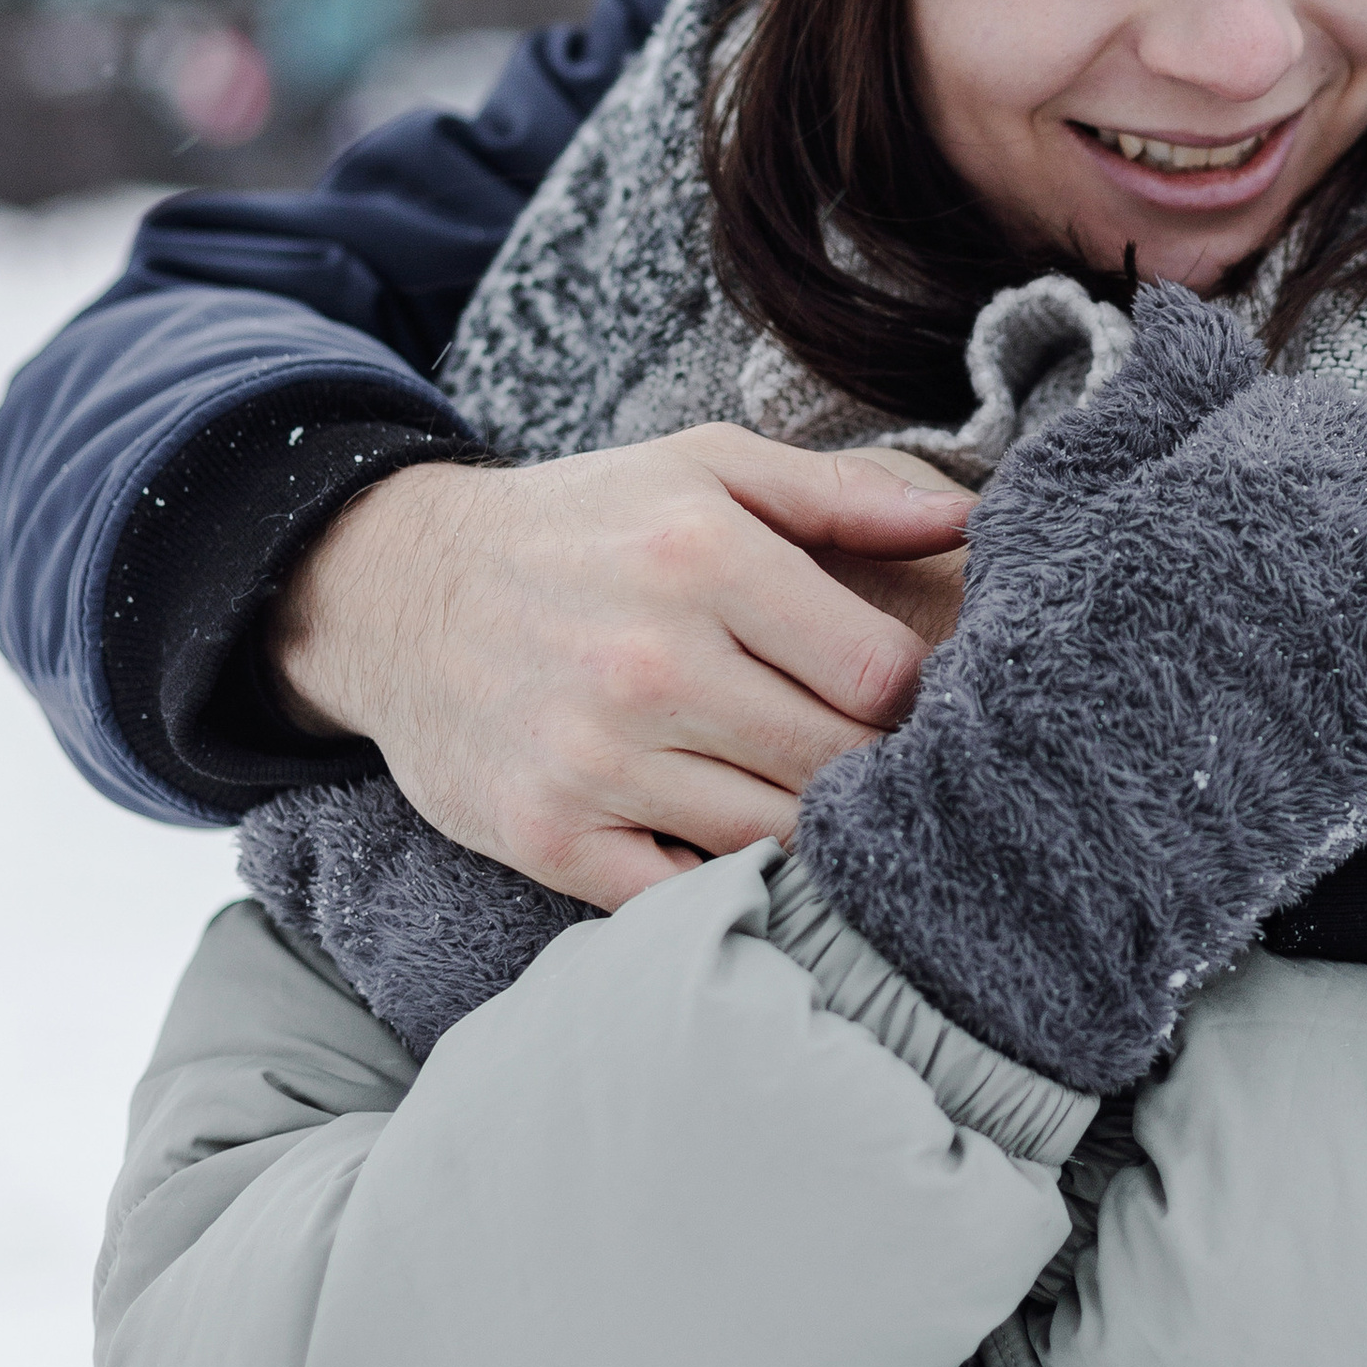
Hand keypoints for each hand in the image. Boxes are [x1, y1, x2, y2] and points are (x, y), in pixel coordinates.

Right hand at [267, 431, 972, 909]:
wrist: (399, 591)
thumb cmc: (583, 525)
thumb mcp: (704, 467)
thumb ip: (842, 496)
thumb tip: (968, 517)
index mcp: (703, 558)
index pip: (881, 674)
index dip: (921, 697)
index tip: (920, 700)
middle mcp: (650, 663)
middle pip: (835, 764)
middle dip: (877, 770)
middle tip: (888, 764)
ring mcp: (595, 760)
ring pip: (772, 838)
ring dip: (813, 832)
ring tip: (825, 804)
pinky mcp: (548, 837)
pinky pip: (681, 899)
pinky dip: (725, 889)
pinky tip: (743, 853)